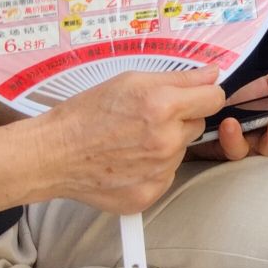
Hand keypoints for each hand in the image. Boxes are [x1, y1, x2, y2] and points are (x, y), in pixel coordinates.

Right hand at [38, 66, 225, 213]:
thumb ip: (179, 78)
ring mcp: (159, 170)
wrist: (52, 155)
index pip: (214, 99)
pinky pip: (166, 175)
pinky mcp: (149, 193)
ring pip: (180, 150)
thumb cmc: (85, 114)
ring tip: (130, 141)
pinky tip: (127, 161)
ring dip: (165, 144)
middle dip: (179, 119)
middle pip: (197, 125)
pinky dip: (153, 169)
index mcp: (163, 106)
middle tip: (145, 119)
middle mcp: (166, 140)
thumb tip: (212, 74)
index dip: (203, 95)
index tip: (193, 97)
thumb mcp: (129, 81)